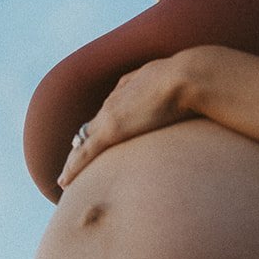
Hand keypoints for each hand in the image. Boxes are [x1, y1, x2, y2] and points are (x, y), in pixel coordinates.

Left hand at [57, 49, 205, 188]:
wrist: (189, 77)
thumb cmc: (194, 81)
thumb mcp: (181, 85)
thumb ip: (177, 95)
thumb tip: (191, 105)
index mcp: (128, 87)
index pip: (109, 110)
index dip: (101, 127)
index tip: (95, 139)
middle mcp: (114, 100)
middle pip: (91, 126)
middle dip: (83, 144)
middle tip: (74, 163)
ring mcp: (111, 116)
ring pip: (83, 142)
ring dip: (74, 160)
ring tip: (66, 178)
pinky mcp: (111, 130)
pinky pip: (85, 153)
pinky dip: (73, 167)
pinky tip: (64, 181)